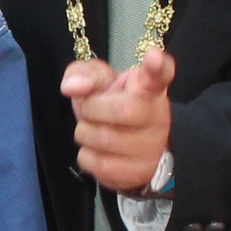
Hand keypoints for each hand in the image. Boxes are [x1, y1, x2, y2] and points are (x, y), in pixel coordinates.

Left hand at [60, 51, 176, 193]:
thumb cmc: (111, 105)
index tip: (153, 57)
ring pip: (107, 139)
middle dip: (92, 109)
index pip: (160, 75)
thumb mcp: (99, 83)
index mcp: (149, 88)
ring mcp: (152, 148)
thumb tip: (71, 87)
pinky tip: (95, 150)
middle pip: (124, 109)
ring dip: (86, 133)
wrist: (124, 145)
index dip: (157, 67)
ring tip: (92, 129)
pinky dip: (87, 157)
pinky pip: (100, 165)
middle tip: (88, 109)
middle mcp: (158, 117)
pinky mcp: (140, 174)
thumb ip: (84, 75)